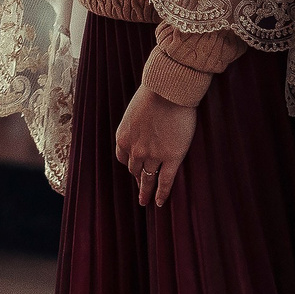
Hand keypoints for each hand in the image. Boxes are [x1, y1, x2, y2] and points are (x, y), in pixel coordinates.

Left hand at [114, 83, 196, 206]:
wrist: (168, 91)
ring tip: (147, 200)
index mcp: (123, 137)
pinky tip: (160, 202)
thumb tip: (142, 128)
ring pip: (148, 178)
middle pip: (134, 170)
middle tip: (141, 189)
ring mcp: (153, 156)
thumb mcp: (135, 111)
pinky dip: (162, 193)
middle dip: (137, 178)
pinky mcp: (171, 158)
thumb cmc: (153, 94)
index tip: (134, 170)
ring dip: (147, 190)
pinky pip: (165, 181)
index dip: (129, 165)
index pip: (123, 157)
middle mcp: (135, 149)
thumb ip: (136, 125)